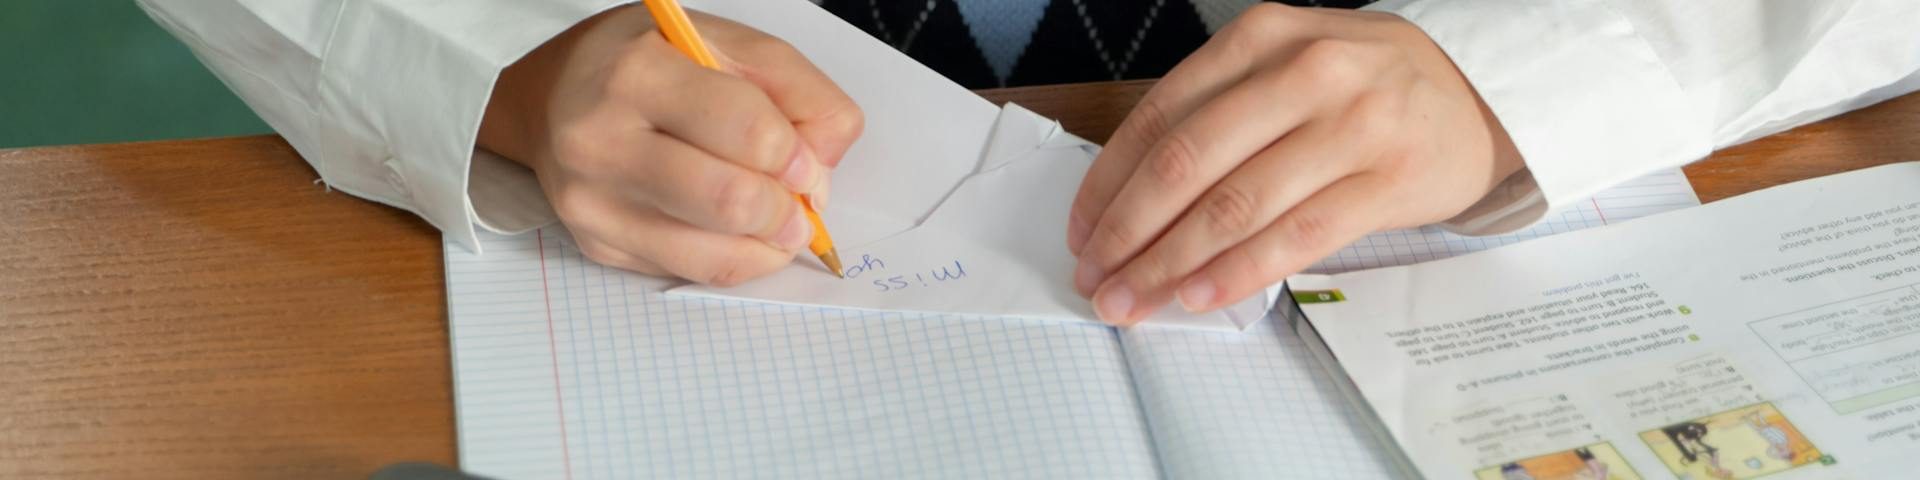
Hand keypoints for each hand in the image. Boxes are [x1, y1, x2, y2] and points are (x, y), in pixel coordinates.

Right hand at [479, 6, 861, 284]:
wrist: (554, 96)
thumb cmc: (648, 63)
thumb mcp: (724, 43)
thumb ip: (795, 90)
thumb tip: (821, 169)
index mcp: (637, 74)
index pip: (745, 129)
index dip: (796, 154)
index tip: (805, 161)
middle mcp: (601, 140)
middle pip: (728, 201)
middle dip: (786, 210)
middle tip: (798, 201)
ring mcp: (592, 202)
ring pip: (712, 254)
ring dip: (767, 245)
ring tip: (778, 221)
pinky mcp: (597, 245)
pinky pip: (690, 272)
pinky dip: (734, 258)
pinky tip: (738, 232)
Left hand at [1067, 5, 1522, 325]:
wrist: (1480, 95)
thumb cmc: (1363, 85)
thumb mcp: (1287, 63)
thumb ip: (1218, 110)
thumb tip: (1128, 198)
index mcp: (1262, 37)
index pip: (1162, 115)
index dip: (1110, 181)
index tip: (1081, 230)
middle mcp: (1304, 72)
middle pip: (1188, 162)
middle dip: (1129, 231)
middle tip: (1095, 278)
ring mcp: (1351, 126)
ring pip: (1236, 206)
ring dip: (1171, 264)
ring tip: (1133, 300)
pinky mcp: (1388, 181)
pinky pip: (1296, 237)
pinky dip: (1238, 272)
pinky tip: (1199, 296)